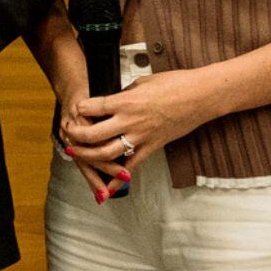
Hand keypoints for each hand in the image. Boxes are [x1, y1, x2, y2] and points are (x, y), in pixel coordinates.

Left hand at [62, 72, 217, 197]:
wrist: (202, 96)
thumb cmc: (175, 83)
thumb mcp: (143, 82)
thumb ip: (125, 94)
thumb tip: (113, 100)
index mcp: (126, 101)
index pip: (92, 108)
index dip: (80, 109)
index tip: (76, 109)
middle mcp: (130, 121)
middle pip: (93, 135)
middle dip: (76, 136)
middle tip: (68, 134)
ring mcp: (141, 137)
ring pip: (106, 154)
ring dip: (88, 157)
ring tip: (76, 155)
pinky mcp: (152, 147)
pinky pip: (131, 166)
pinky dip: (117, 180)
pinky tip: (106, 188)